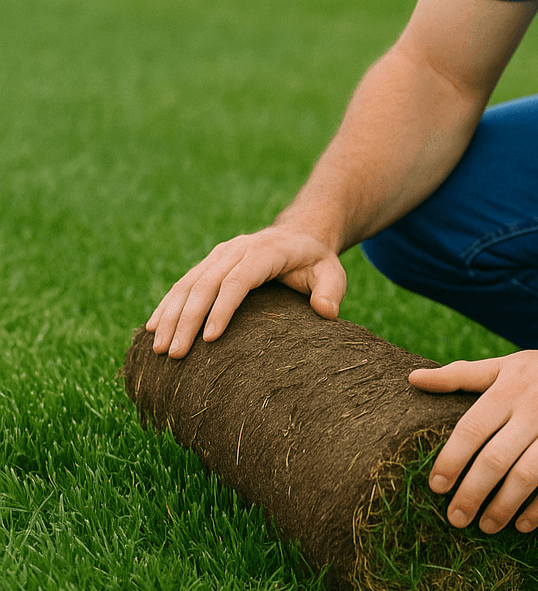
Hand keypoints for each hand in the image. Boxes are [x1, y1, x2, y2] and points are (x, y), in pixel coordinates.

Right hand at [147, 225, 346, 357]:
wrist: (299, 236)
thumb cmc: (316, 262)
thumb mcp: (332, 273)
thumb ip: (331, 291)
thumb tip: (326, 312)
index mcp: (263, 252)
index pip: (237, 281)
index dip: (222, 309)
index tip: (210, 339)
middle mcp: (234, 251)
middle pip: (204, 285)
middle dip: (186, 321)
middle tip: (174, 354)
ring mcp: (217, 256)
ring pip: (186, 285)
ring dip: (169, 316)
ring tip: (158, 349)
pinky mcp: (208, 264)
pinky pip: (182, 285)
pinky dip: (166, 307)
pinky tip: (152, 330)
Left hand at [408, 337, 537, 533]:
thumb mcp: (509, 365)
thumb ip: (461, 375)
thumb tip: (412, 380)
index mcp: (510, 389)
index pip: (471, 429)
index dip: (450, 461)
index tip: (435, 487)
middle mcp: (535, 409)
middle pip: (495, 459)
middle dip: (470, 493)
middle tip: (454, 518)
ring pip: (526, 476)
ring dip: (502, 507)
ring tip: (485, 526)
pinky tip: (523, 524)